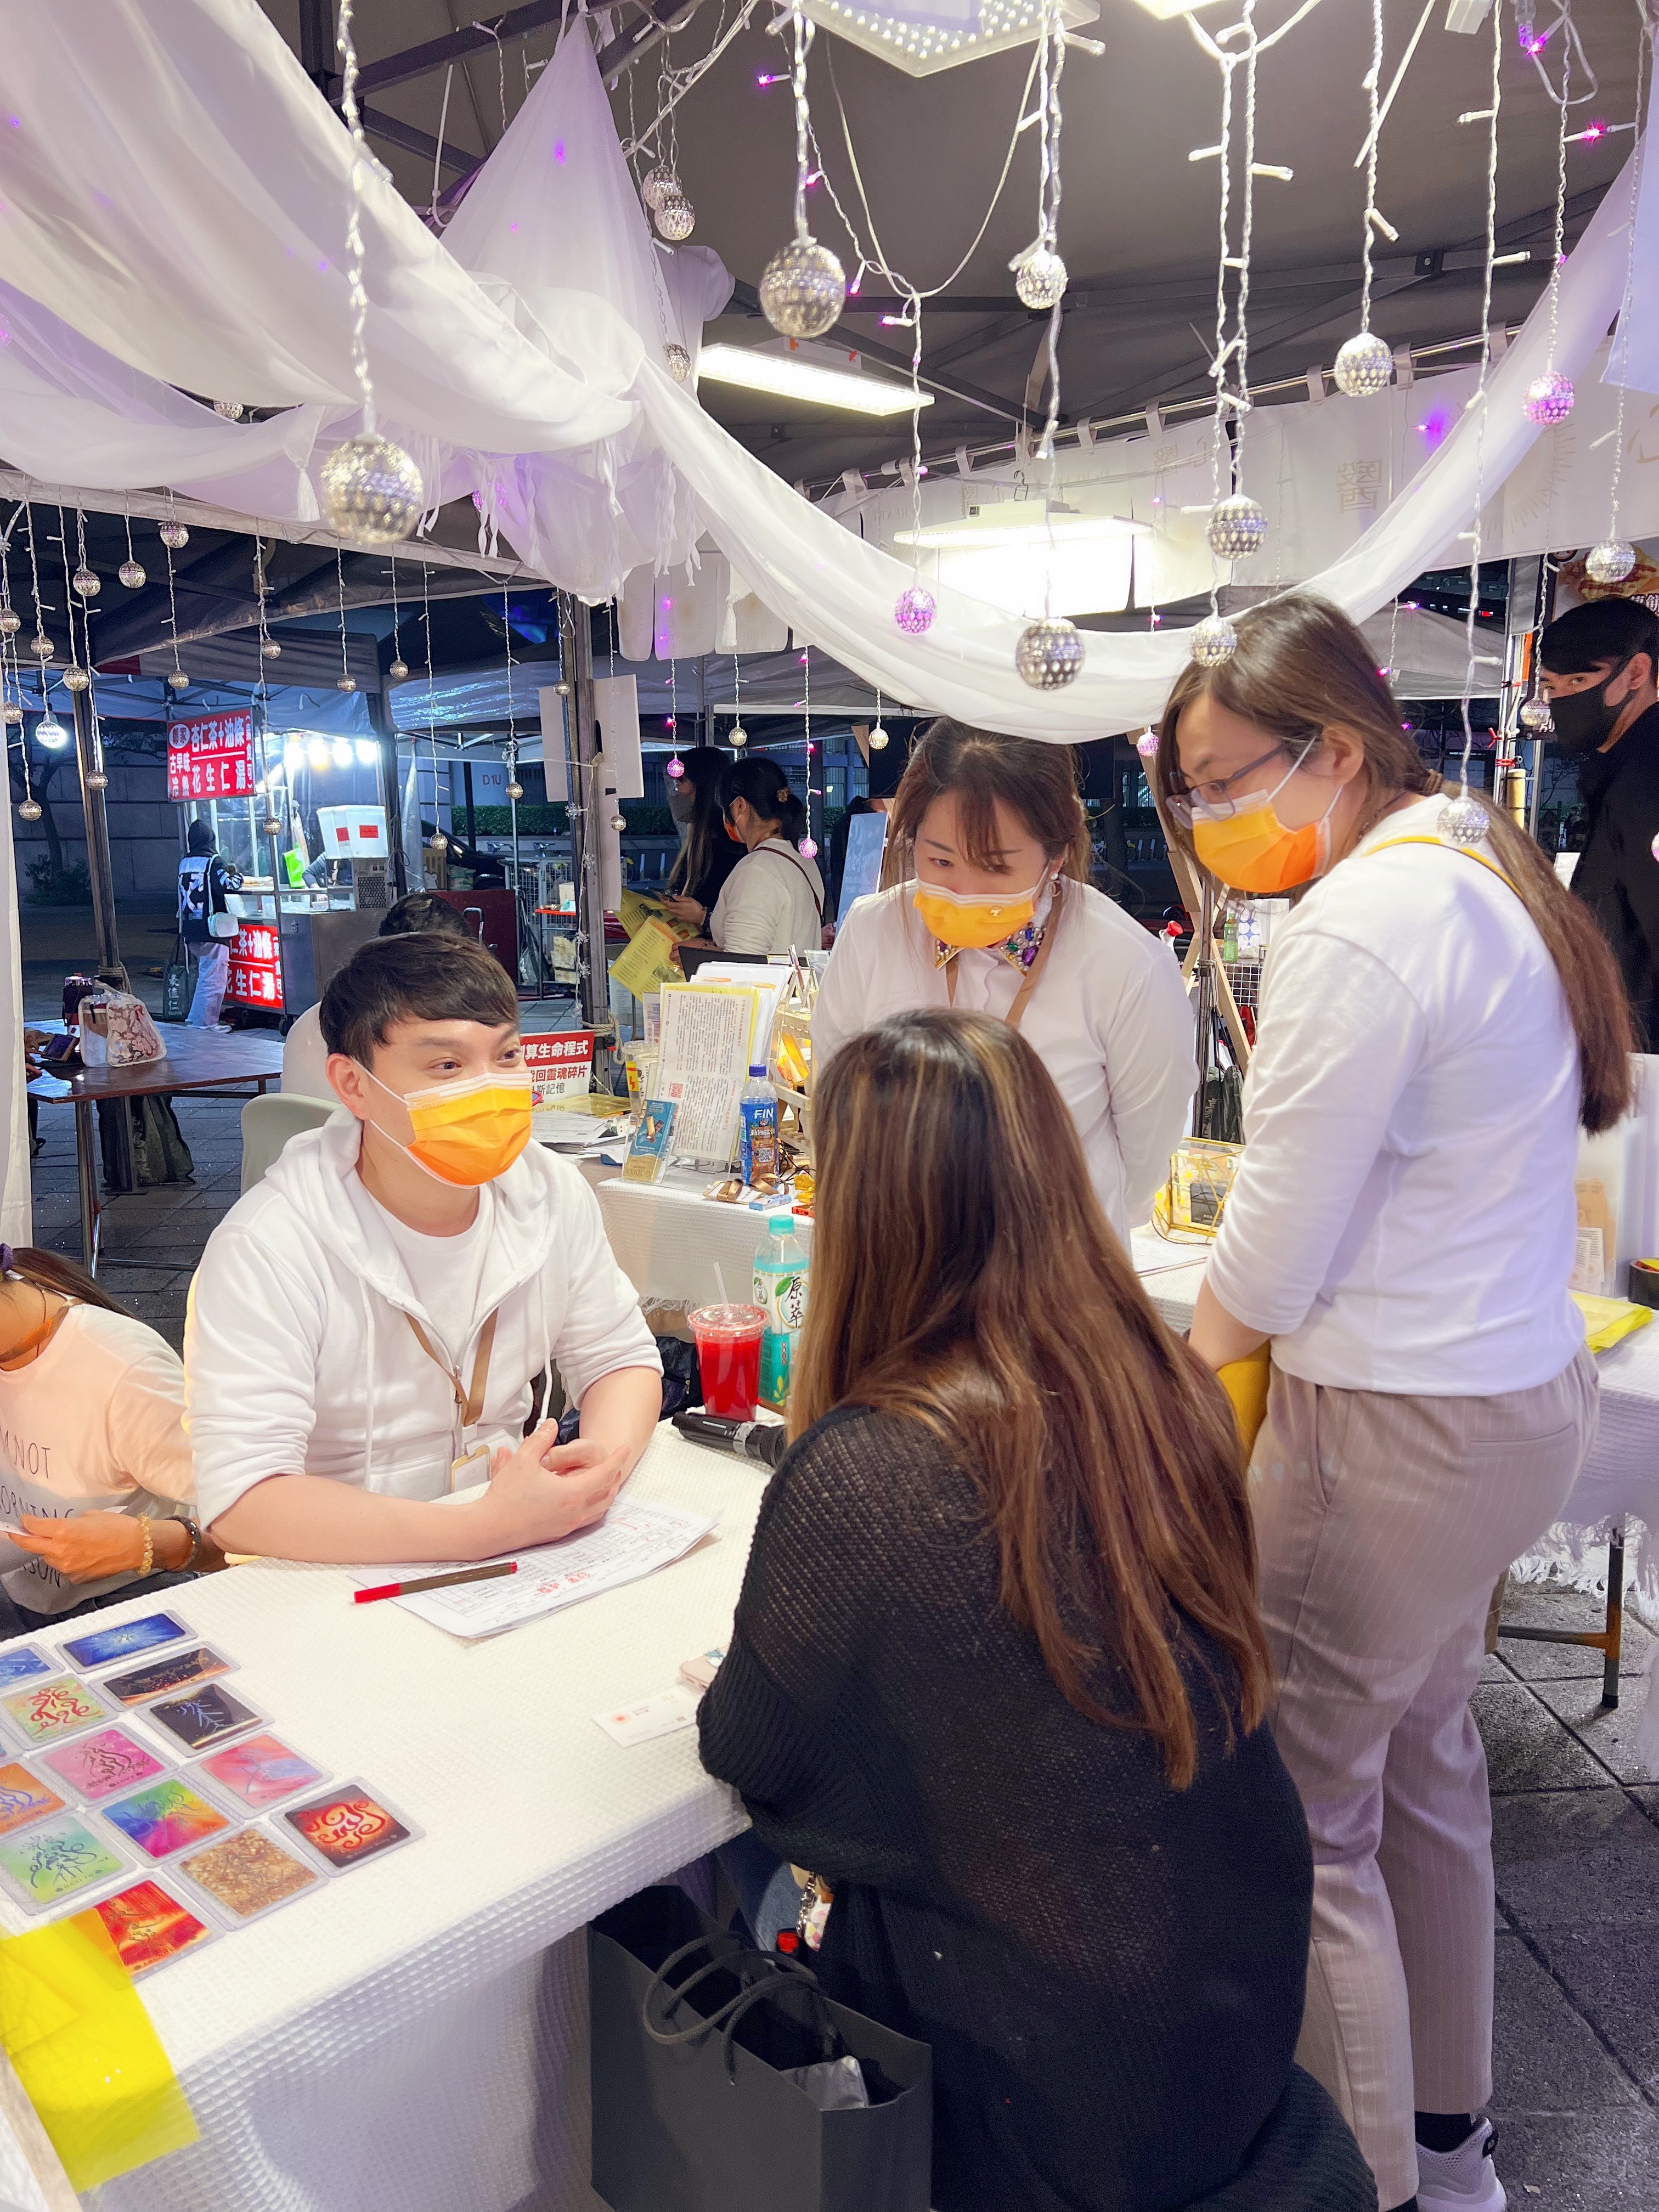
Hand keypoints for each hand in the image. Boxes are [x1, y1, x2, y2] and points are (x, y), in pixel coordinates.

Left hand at [12, 1512, 149, 1584]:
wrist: (137, 1547)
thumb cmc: (117, 1527)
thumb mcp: (89, 1516)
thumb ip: (69, 1523)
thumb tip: (60, 1529)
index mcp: (64, 1531)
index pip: (34, 1527)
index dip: (25, 1523)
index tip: (23, 1521)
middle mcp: (61, 1551)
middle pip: (31, 1546)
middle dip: (22, 1538)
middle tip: (16, 1533)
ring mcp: (67, 1567)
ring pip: (48, 1557)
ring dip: (50, 1550)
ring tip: (68, 1543)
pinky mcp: (75, 1578)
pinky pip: (63, 1568)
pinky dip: (66, 1561)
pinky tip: (81, 1554)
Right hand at [473, 1425, 627, 1552]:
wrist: (489, 1528)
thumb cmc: (505, 1499)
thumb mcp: (523, 1460)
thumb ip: (540, 1439)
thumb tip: (550, 1425)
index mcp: (571, 1493)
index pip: (604, 1474)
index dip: (616, 1459)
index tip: (624, 1449)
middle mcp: (574, 1512)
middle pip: (607, 1494)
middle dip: (615, 1478)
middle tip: (617, 1465)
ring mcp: (567, 1525)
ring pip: (598, 1510)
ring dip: (606, 1495)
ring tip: (607, 1483)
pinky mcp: (558, 1533)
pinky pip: (585, 1520)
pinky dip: (593, 1508)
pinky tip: (585, 1501)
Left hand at [660, 895, 704, 927]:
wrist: (701, 916)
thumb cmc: (697, 907)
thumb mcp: (689, 899)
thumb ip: (680, 898)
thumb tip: (673, 897)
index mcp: (679, 906)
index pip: (668, 904)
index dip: (664, 901)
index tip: (662, 898)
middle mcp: (678, 912)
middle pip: (669, 909)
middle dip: (668, 906)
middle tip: (668, 902)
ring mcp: (679, 917)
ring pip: (672, 913)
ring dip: (672, 909)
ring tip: (675, 906)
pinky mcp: (681, 920)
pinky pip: (676, 916)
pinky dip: (676, 913)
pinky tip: (681, 911)